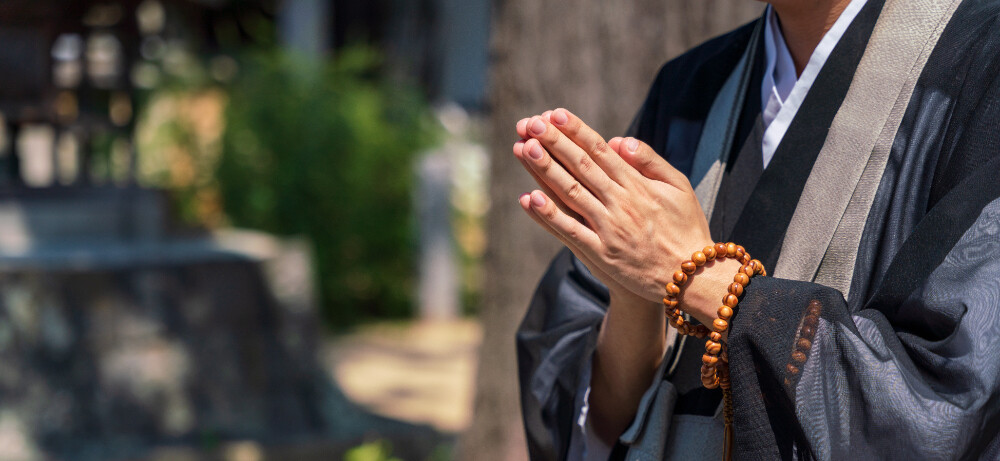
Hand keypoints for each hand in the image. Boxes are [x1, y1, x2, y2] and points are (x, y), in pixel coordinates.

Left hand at [513, 108, 733, 321]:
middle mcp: (621, 203)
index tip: (555, 114)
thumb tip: (620, 140)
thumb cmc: (685, 228)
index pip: (601, 151)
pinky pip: (570, 231)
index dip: (576, 131)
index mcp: (638, 185)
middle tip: (530, 123)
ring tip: (524, 148)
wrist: (691, 278)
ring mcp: (609, 229)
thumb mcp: (679, 187)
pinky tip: (529, 198)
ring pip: (571, 193)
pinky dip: (549, 215)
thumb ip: (650, 161)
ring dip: (545, 170)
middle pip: (581, 166)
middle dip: (554, 143)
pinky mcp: (601, 254)